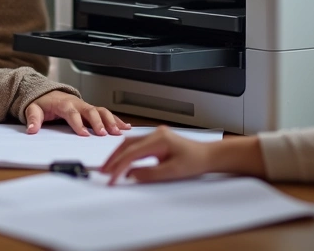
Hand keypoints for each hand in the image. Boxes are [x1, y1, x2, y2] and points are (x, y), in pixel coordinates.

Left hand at [23, 91, 130, 135]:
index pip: (71, 113)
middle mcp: (77, 104)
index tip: (83, 134)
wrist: (47, 93)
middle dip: (99, 122)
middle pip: (91, 111)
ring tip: (119, 132)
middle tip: (104, 134)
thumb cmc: (41, 102)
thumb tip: (31, 130)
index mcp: (63, 104)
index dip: (78, 123)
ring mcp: (85, 106)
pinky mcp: (90, 109)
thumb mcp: (33, 108)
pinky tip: (125, 127)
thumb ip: (33, 119)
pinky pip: (105, 113)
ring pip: (101, 111)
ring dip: (111, 121)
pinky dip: (116, 120)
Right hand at [101, 127, 263, 184]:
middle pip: (126, 145)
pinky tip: (123, 161)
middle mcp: (155, 134)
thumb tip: (130, 175)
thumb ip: (150, 174)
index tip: (112, 178)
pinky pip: (137, 145)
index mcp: (159, 139)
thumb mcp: (173, 172)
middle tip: (104, 172)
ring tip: (110, 168)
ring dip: (119, 156)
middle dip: (113, 159)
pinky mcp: (157, 139)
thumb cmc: (195, 162)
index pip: (132, 153)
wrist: (209, 156)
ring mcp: (156, 135)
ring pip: (130, 143)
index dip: (119, 167)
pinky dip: (127, 153)